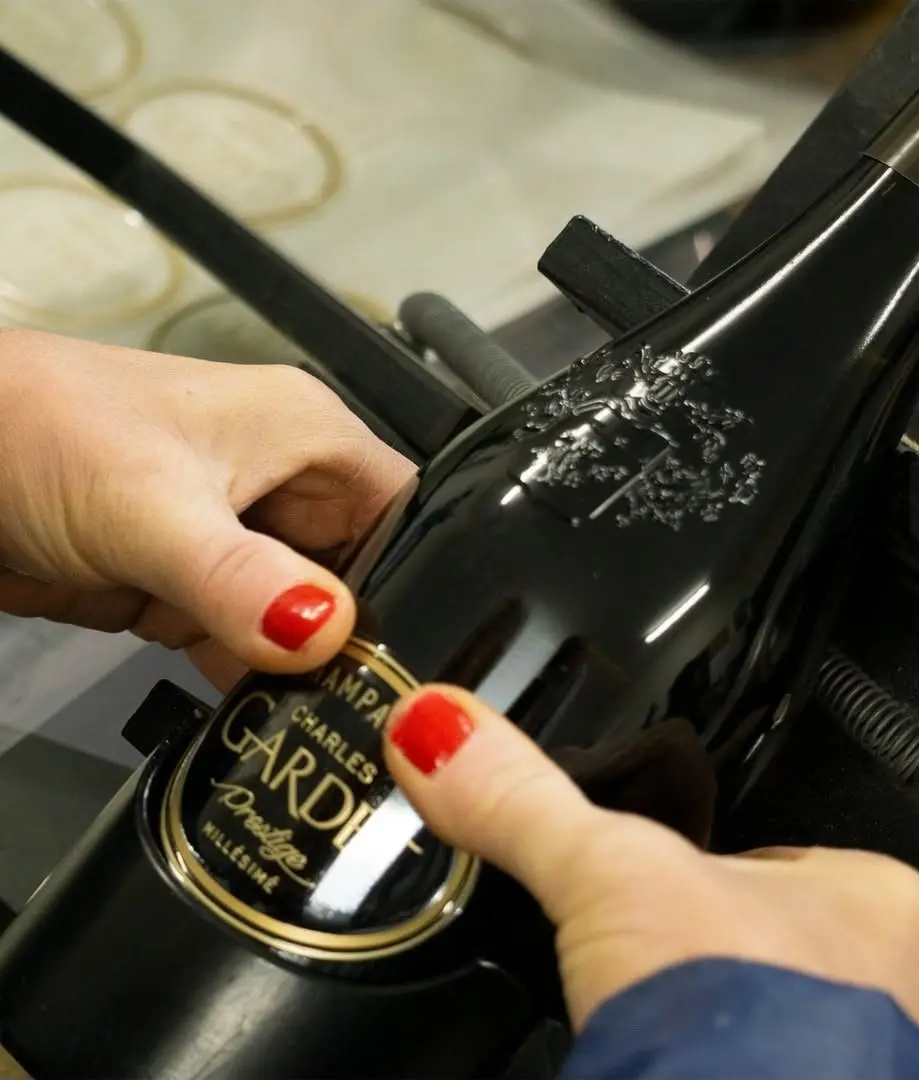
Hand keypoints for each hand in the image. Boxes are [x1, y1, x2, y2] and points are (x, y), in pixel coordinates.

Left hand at [0, 330, 412, 685]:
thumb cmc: (39, 434)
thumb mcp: (151, 509)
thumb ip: (240, 577)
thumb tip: (326, 635)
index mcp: (307, 435)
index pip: (407, 510)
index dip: (427, 577)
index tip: (425, 656)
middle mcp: (285, 484)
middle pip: (363, 574)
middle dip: (364, 639)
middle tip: (376, 711)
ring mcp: (237, 538)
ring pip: (305, 617)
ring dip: (306, 667)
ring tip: (328, 725)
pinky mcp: (193, 584)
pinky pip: (247, 640)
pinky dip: (250, 678)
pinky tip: (263, 719)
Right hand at [385, 685, 918, 1061]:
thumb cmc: (728, 1016)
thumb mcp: (603, 872)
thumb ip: (522, 800)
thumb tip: (438, 727)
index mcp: (878, 900)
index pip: (787, 859)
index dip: (716, 871)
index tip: (672, 887)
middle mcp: (908, 990)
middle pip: (791, 945)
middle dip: (723, 955)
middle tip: (661, 967)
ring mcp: (887, 1072)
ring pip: (798, 1025)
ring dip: (732, 1022)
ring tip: (667, 1028)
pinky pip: (783, 1074)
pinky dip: (731, 1068)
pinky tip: (676, 1070)